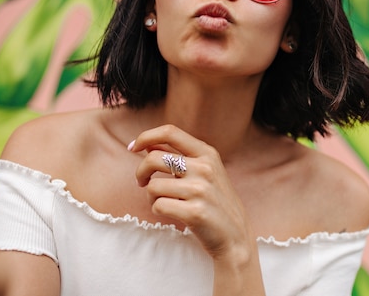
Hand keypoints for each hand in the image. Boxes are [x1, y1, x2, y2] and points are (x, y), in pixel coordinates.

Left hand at [130, 124, 253, 259]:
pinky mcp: (194, 212)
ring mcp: (200, 190)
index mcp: (208, 154)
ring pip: (152, 186)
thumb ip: (181, 156)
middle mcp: (205, 168)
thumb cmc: (216, 202)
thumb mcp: (206, 172)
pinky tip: (171, 213)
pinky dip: (158, 210)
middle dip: (140, 172)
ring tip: (163, 202)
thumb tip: (148, 145)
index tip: (133, 147)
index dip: (146, 136)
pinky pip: (158, 205)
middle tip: (142, 183)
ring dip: (151, 197)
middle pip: (153, 158)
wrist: (235, 236)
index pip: (170, 132)